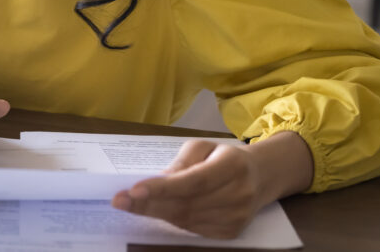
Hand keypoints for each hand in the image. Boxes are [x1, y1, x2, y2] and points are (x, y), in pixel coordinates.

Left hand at [111, 131, 312, 238]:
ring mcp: (236, 218)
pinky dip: (172, 220)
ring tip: (132, 204)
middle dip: (148, 204)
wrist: (260, 177)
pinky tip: (158, 210)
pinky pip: (193, 230)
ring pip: (186, 220)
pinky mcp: (231, 233)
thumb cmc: (223, 157)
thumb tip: (155, 182)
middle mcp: (238, 195)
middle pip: (186, 204)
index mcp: (233, 166)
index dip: (163, 188)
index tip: (133, 190)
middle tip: (119, 200)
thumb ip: (180, 162)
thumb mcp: (203, 147)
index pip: (194, 181)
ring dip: (155, 213)